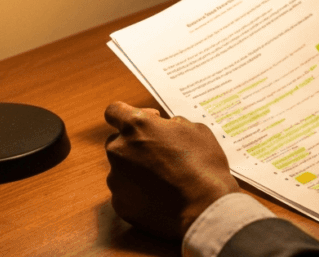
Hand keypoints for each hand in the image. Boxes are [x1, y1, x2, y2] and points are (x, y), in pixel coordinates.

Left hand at [104, 101, 239, 239]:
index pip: (114, 111)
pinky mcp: (120, 204)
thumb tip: (167, 127)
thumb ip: (173, 124)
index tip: (148, 122)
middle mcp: (119, 150)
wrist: (204, 207)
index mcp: (136, 126)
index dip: (130, 114)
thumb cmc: (203, 165)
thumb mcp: (197, 130)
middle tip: (160, 153)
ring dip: (137, 170)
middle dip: (134, 145)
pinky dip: (138, 192)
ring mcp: (116, 179)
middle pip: (117, 142)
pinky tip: (160, 196)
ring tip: (163, 179)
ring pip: (121, 169)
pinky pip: (125, 192)